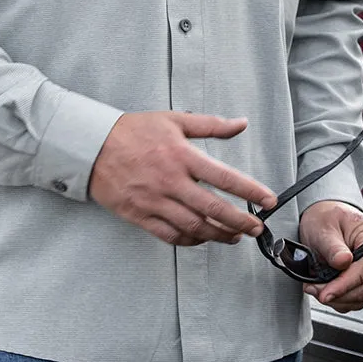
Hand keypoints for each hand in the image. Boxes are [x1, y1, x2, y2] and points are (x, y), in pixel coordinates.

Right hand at [88, 111, 277, 246]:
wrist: (92, 147)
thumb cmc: (134, 131)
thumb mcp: (173, 120)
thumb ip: (210, 125)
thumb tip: (241, 123)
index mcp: (181, 155)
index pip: (223, 177)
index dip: (250, 191)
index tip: (270, 200)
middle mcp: (171, 181)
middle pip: (213, 209)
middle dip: (241, 221)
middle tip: (257, 227)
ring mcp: (155, 202)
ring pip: (194, 227)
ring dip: (219, 235)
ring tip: (235, 235)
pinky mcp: (141, 216)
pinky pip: (171, 236)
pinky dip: (191, 241)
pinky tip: (204, 238)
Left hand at [297, 200, 362, 311]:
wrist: (325, 219)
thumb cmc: (326, 218)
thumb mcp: (324, 228)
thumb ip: (333, 246)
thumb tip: (343, 262)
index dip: (343, 286)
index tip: (325, 294)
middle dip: (337, 295)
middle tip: (314, 291)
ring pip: (361, 299)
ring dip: (336, 300)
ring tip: (315, 288)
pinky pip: (356, 300)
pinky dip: (339, 300)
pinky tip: (324, 289)